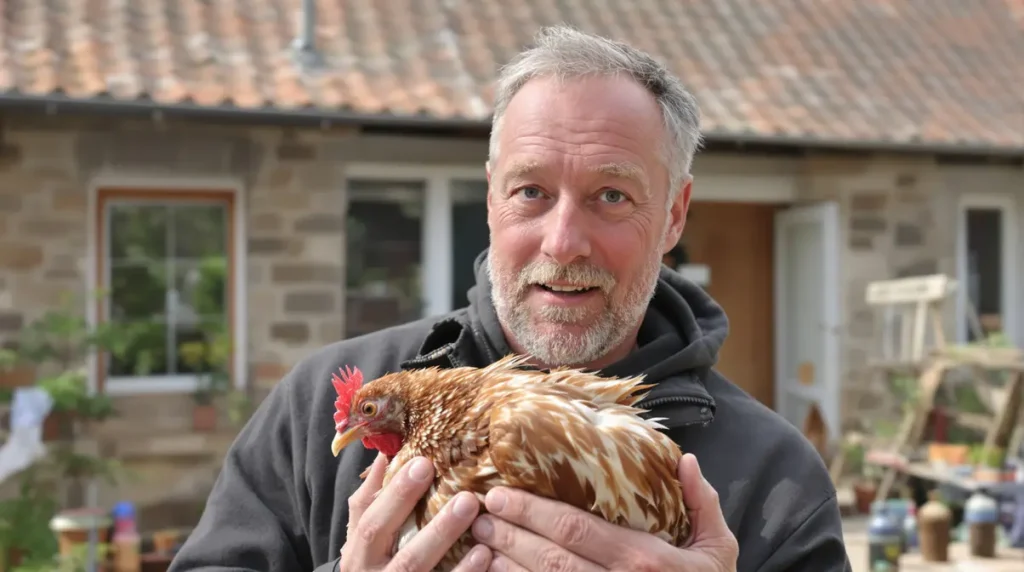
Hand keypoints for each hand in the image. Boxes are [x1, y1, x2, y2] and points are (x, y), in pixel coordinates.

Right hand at [341, 453, 493, 570]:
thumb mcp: (362, 535)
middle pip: (407, 556)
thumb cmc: (370, 562)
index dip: (397, 495)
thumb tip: (384, 454)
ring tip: (478, 522)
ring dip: (453, 549)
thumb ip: (371, 498)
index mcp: (359, 555)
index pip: (372, 522)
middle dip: (436, 528)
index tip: (425, 463)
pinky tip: (485, 554)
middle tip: (467, 497)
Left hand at [470, 452, 738, 570]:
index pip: (576, 530)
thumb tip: (686, 461)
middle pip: (550, 558)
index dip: (533, 512)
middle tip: (479, 515)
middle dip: (510, 534)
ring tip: (480, 543)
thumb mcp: (718, 549)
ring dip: (507, 564)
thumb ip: (702, 503)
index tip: (502, 495)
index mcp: (645, 560)